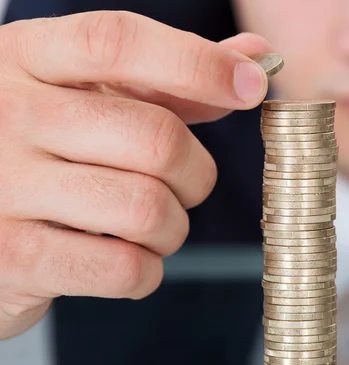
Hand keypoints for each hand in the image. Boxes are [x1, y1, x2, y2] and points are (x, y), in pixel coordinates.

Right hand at [0, 11, 270, 338]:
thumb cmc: (46, 149)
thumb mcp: (88, 95)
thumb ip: (169, 77)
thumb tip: (256, 58)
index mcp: (28, 59)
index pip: (118, 43)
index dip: (198, 63)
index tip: (253, 88)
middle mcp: (8, 114)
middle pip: (156, 139)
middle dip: (197, 174)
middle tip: (185, 185)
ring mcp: (4, 187)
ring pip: (148, 209)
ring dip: (173, 228)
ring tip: (151, 226)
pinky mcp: (12, 257)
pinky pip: (124, 267)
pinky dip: (146, 270)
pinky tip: (127, 258)